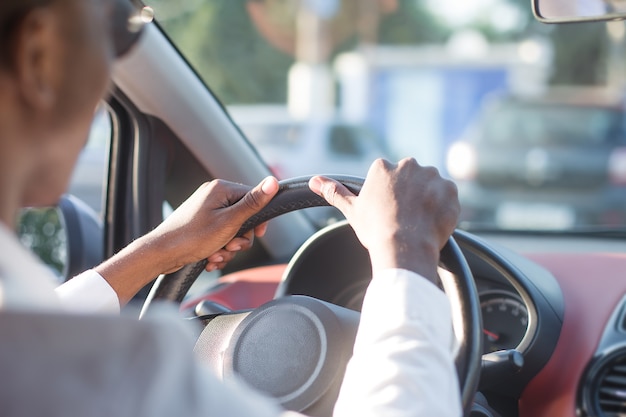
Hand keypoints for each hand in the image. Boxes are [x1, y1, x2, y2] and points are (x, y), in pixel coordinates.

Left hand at [151, 177, 278, 273]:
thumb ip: (253, 203)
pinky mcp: (200, 224)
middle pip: (243, 217)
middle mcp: (213, 196)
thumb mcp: (230, 221)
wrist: (161, 254)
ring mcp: (205, 210)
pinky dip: (218, 249)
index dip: (257, 220)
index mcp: (221, 189)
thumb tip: (273, 181)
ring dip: (228, 248)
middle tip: (229, 247)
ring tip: (216, 256)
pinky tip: (209, 258)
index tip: (257, 234)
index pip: (253, 198)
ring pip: (232, 230)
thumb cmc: (192, 237)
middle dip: (239, 238)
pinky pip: (219, 236)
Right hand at [308, 158, 459, 281]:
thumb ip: (334, 192)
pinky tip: (433, 223)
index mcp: (384, 167)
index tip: (389, 210)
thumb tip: (314, 181)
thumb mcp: (352, 210)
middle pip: (411, 178)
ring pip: (431, 186)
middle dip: (410, 194)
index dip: (390, 196)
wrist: (405, 248)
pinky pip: (448, 197)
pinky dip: (443, 208)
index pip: (388, 176)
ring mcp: (432, 176)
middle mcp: (409, 165)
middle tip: (405, 218)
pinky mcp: (450, 190)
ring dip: (428, 199)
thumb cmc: (376, 229)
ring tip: (419, 222)